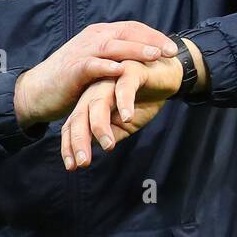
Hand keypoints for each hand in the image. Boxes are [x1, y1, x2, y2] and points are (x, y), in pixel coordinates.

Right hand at [13, 21, 177, 129]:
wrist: (37, 91)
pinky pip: (92, 65)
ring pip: (113, 46)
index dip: (154, 36)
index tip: (173, 48)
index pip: (133, 28)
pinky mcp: (73, 69)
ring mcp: (82, 52)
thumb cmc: (71, 80)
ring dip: (135, 50)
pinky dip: (106, 66)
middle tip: (172, 51)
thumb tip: (143, 61)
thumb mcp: (98, 63)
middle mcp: (93, 38)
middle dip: (151, 42)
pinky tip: (121, 70)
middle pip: (127, 33)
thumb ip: (116, 58)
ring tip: (155, 56)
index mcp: (101, 34)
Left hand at [60, 56, 182, 169]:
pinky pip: (124, 87)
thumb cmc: (142, 100)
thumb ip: (111, 133)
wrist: (167, 75)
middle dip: (79, 139)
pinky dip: (125, 102)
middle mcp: (96, 90)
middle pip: (80, 114)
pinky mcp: (130, 70)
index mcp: (90, 103)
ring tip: (107, 146)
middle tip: (83, 162)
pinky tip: (128, 117)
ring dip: (100, 125)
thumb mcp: (126, 125)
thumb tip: (96, 148)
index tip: (72, 167)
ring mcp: (111, 79)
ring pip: (98, 101)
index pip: (73, 124)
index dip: (70, 145)